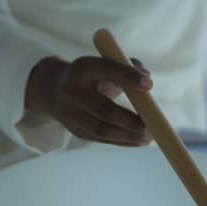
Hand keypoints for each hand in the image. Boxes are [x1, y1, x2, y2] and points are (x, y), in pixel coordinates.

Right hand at [23, 55, 151, 145]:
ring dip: (129, 136)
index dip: (128, 77)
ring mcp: (70, 114)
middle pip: (103, 110)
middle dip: (130, 121)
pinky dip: (123, 141)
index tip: (149, 85)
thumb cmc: (91, 75)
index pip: (107, 70)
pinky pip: (101, 139)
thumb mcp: (104, 64)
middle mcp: (72, 91)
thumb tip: (147, 81)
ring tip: (149, 137)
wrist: (53, 89)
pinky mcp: (75, 130)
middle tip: (153, 125)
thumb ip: (128, 67)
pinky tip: (139, 141)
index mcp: (83, 68)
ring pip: (102, 130)